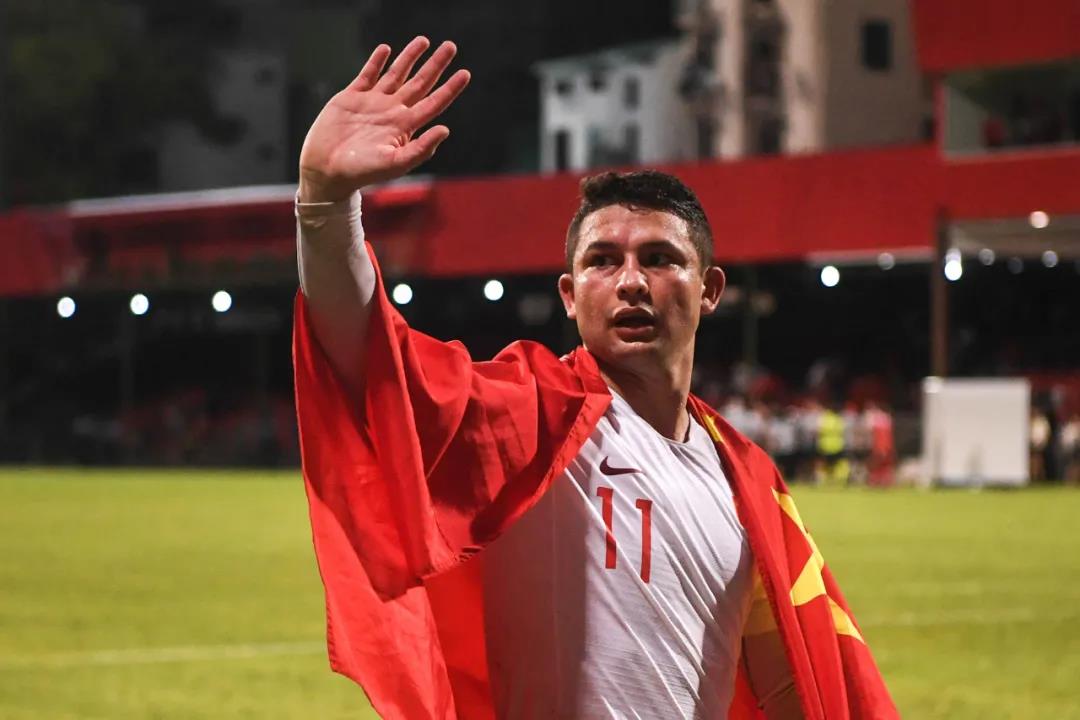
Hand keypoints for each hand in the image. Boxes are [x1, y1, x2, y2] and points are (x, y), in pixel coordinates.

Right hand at [298, 37, 470, 202]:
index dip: (450, 88)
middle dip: (436, 65)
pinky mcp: (351, 97)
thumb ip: (421, 148)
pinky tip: (386, 49)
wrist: (327, 170)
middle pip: (420, 83)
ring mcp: (372, 102)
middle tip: (451, 47)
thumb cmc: (362, 173)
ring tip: (424, 40)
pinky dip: (376, 61)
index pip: (434, 103)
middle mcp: (392, 111)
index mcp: (405, 126)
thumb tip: (445, 129)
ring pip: (396, 74)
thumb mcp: (395, 164)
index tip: (465, 73)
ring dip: (409, 57)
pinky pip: (367, 74)